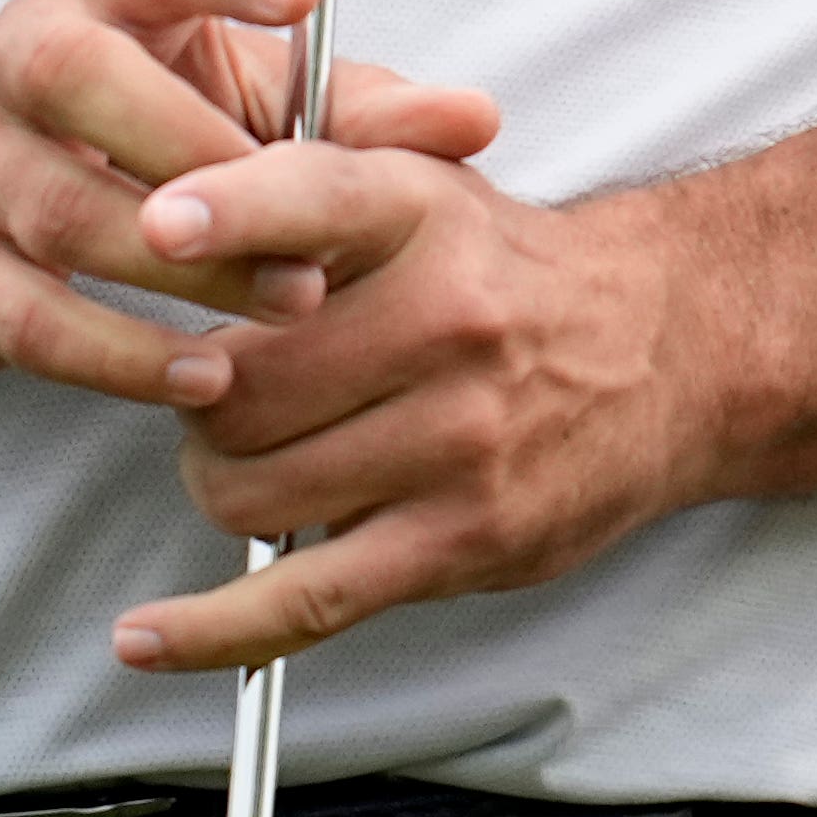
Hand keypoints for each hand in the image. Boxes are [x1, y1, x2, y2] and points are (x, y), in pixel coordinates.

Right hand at [0, 0, 502, 406]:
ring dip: (188, 269)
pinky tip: (206, 381)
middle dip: (204, 153)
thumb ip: (350, 104)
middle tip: (313, 223)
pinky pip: (36, 323)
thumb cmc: (121, 116)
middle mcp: (20, 62)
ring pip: (70, 213)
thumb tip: (476, 121)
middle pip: (89, 83)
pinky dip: (122, 358)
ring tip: (293, 304)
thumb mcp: (220, 82)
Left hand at [101, 154, 707, 669]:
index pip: (318, 200)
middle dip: (198, 399)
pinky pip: (307, 599)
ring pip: (251, 488)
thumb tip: (168, 215)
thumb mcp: (426, 183)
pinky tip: (146, 638)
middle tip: (223, 392)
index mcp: (425, 216)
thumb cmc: (508, 272)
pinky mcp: (462, 539)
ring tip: (260, 459)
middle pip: (237, 383)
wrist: (671, 348)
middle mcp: (447, 320)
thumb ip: (306, 178)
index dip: (231, 212)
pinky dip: (214, 631)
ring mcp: (459, 439)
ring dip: (222, 485)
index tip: (162, 226)